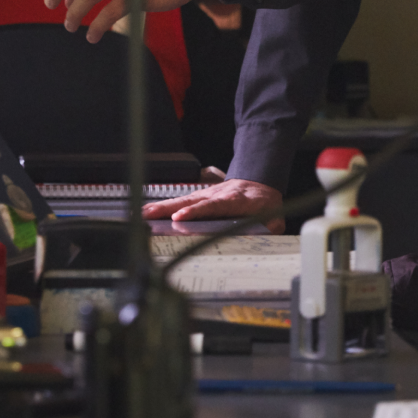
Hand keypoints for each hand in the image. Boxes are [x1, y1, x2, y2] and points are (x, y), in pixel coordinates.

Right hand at [144, 176, 283, 230]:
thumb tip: (266, 236)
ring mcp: (206, 195)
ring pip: (183, 201)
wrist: (259, 181)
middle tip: (150, 215)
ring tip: (143, 214)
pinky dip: (165, 206)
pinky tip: (150, 211)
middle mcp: (216, 195)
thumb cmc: (262, 202)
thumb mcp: (273, 216)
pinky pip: (182, 202)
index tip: (180, 219)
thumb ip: (271, 228)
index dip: (195, 212)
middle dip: (169, 209)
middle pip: (191, 202)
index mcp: (233, 201)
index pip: (212, 206)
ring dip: (163, 207)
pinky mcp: (200, 197)